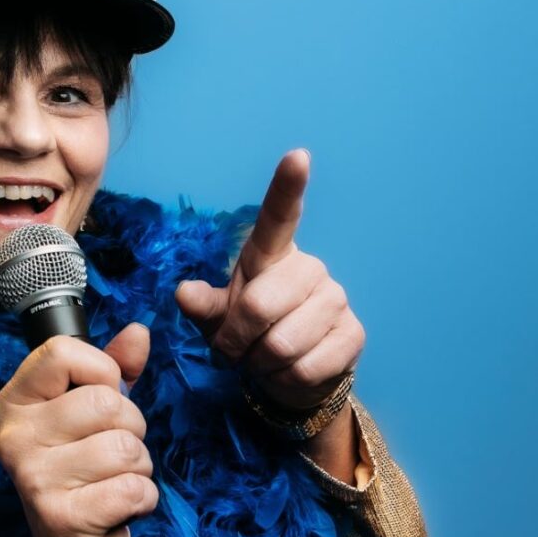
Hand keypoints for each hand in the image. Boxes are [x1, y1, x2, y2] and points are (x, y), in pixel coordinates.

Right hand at [0, 325, 156, 536]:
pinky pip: (131, 488)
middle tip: (110, 449)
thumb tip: (138, 332)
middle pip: (105, 401)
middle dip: (130, 427)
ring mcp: (32, 477)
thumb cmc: (85, 468)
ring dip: (138, 466)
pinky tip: (119, 505)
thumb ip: (114, 367)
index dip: (102, 371)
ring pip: (124, 446)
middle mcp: (13, 436)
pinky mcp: (58, 517)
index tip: (99, 396)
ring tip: (114, 478)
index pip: (63, 352)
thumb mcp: (93, 409)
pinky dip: (142, 498)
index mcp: (15, 402)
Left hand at [175, 149, 364, 409]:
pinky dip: (284, 380)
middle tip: (238, 348)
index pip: (280, 215)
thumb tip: (184, 293)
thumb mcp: (218, 317)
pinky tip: (289, 371)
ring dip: (260, 363)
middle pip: (259, 305)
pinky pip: (304, 367)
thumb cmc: (249, 334)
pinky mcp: (354, 335)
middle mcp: (309, 268)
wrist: (292, 375)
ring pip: (281, 344)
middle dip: (237, 340)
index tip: (297, 156)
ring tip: (264, 359)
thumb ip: (203, 305)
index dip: (287, 186)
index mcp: (272, 255)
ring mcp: (336, 299)